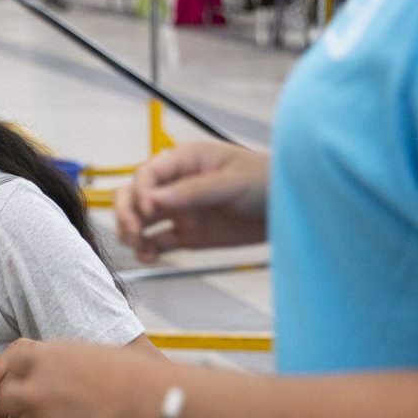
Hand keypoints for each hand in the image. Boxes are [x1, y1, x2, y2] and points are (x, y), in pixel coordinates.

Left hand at [0, 340, 168, 417]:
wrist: (160, 404)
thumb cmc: (130, 374)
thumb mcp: (82, 352)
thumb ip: (48, 363)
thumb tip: (20, 378)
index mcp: (39, 360)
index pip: (2, 371)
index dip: (0, 385)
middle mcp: (34, 392)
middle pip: (4, 404)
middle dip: (10, 412)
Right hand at [115, 140, 269, 262]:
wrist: (290, 211)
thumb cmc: (266, 182)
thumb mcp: (232, 181)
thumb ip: (193, 190)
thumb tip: (154, 198)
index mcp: (184, 161)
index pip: (148, 173)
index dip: (141, 191)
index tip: (148, 209)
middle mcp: (175, 185)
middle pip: (133, 194)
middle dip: (126, 212)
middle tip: (133, 230)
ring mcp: (179, 210)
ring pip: (139, 219)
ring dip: (131, 232)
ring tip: (139, 246)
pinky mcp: (185, 234)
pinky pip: (156, 242)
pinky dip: (145, 250)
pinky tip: (147, 257)